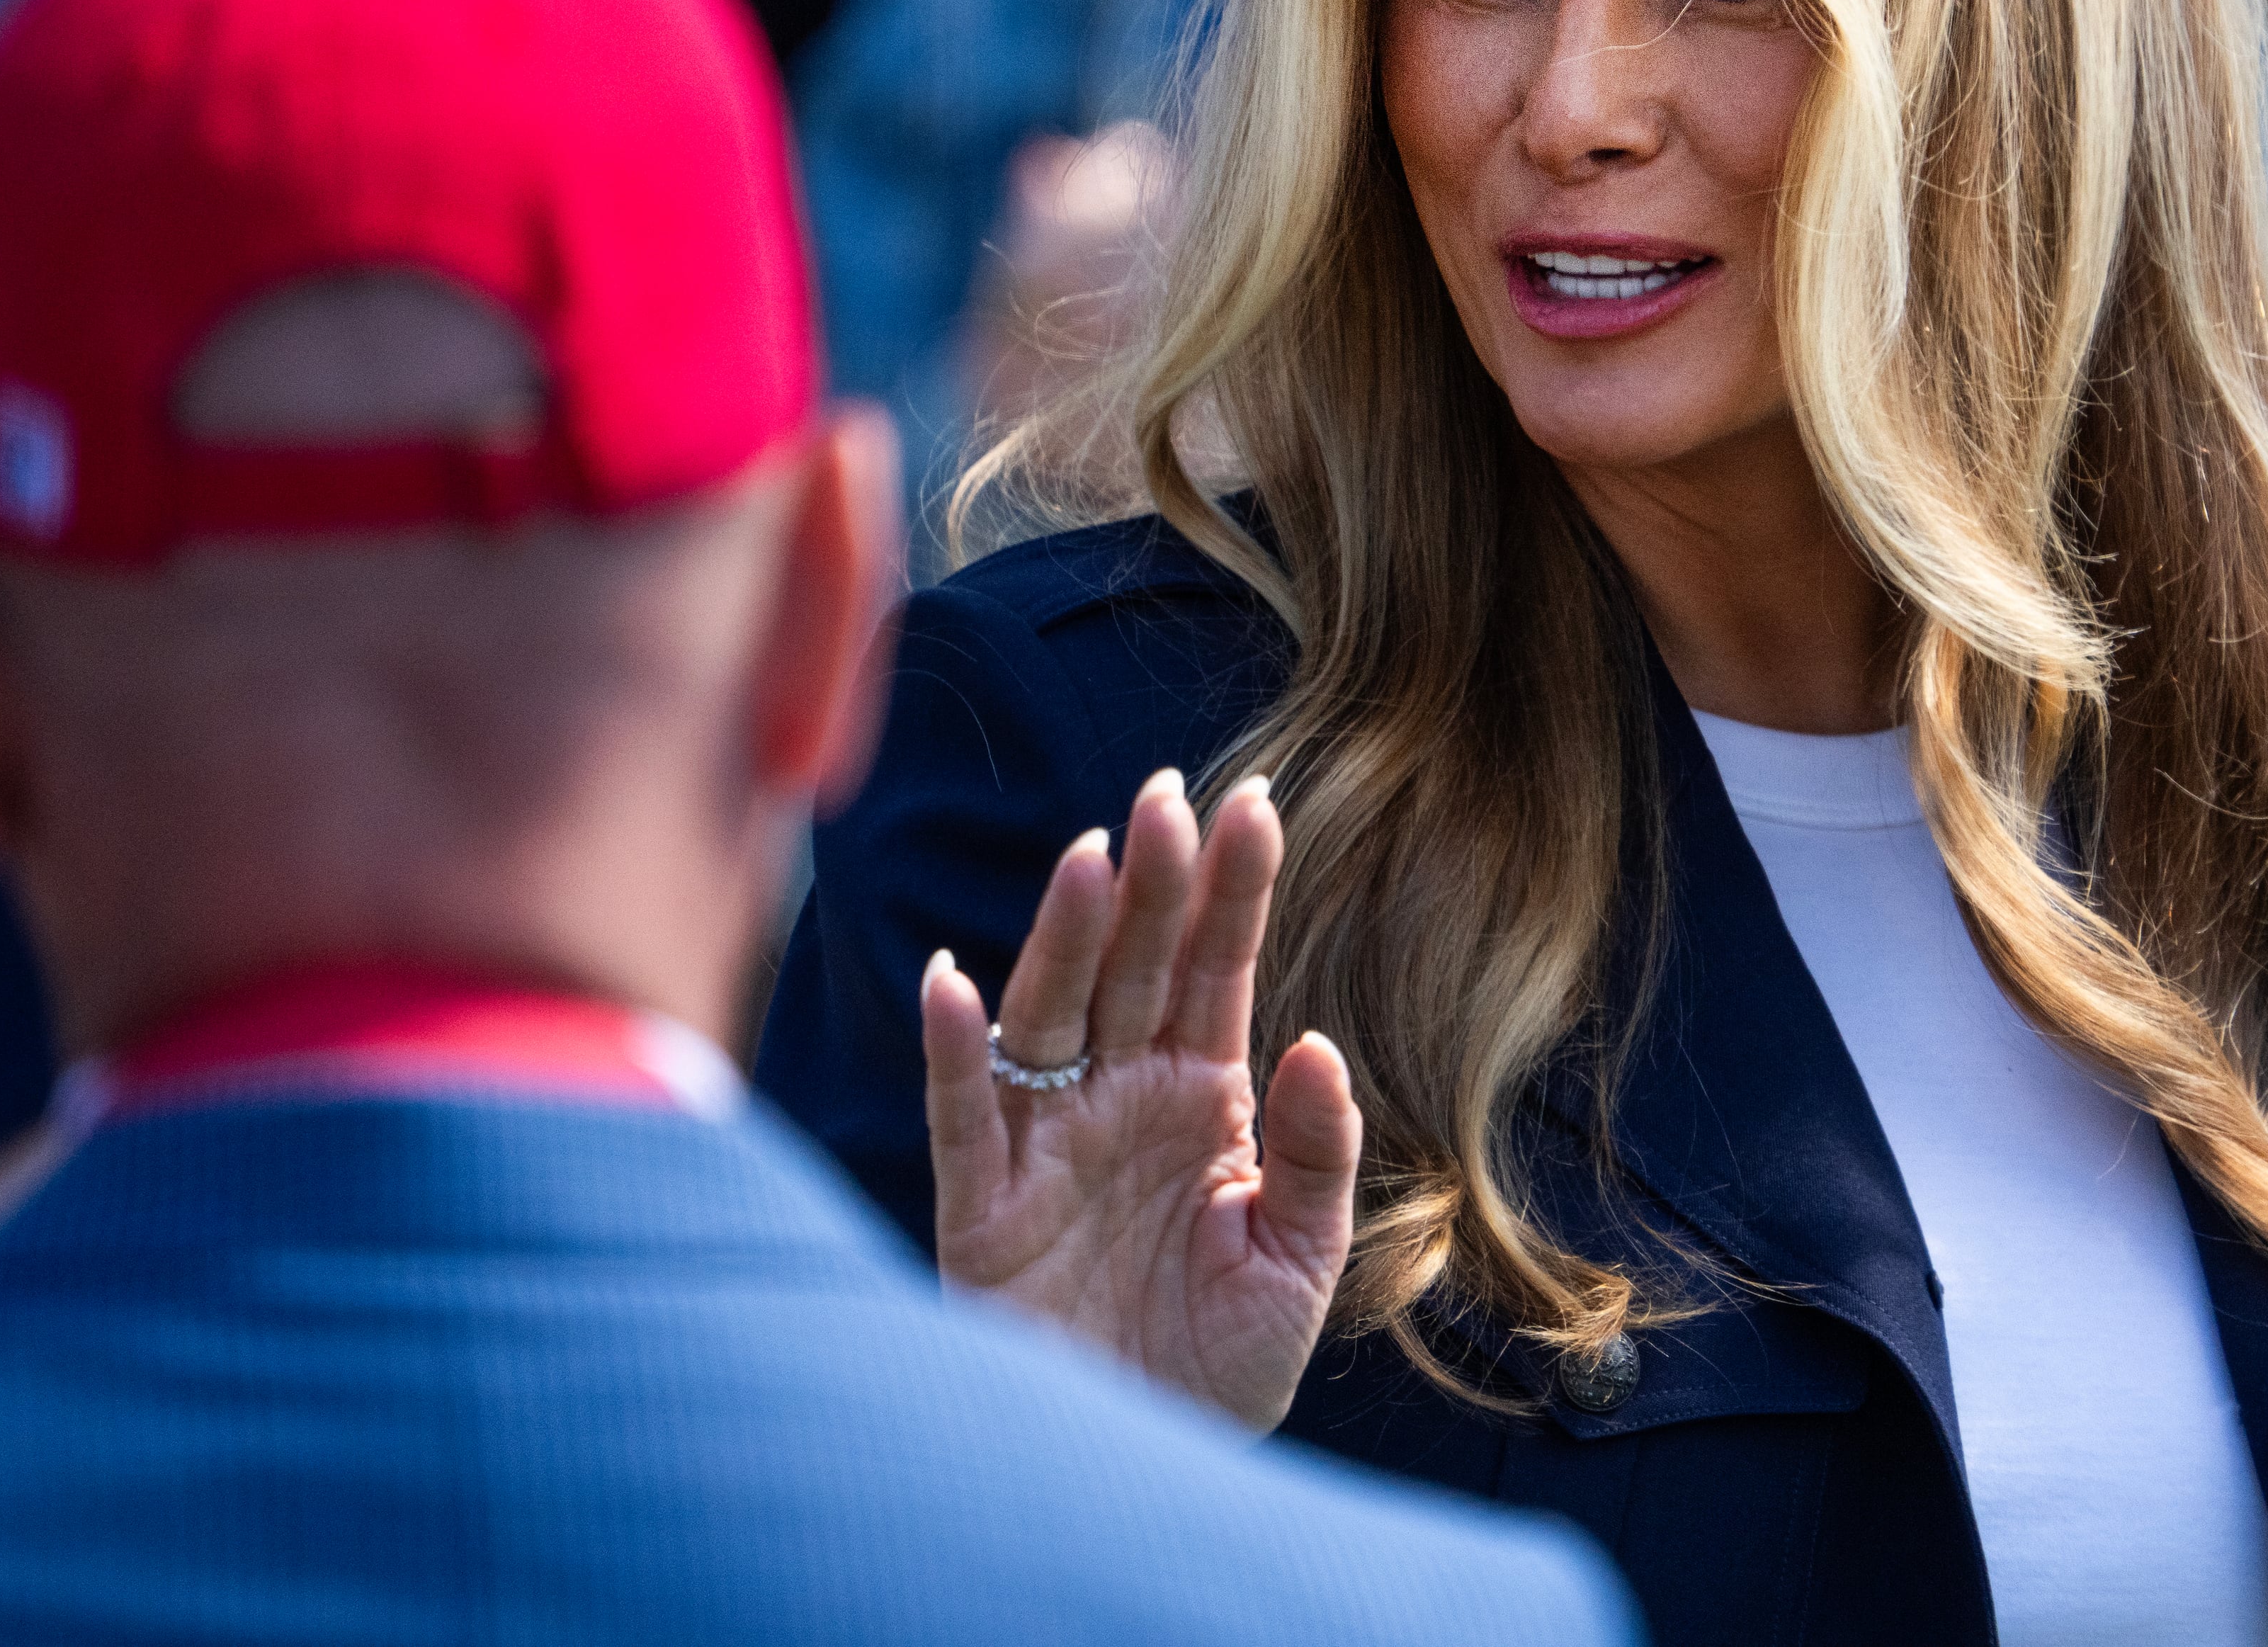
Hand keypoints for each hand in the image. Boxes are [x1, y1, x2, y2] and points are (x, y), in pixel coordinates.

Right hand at [922, 770, 1360, 1432]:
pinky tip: (954, 984)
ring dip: (1064, 940)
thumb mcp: (1299, 1260)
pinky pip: (961, 1118)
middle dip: (1154, 885)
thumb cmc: (1218, 1364)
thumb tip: (1315, 1040)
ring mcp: (1046, 1147)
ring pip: (1049, 1018)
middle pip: (1132, 970)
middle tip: (1168, 798)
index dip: (1233, 891)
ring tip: (1090, 860)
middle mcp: (1118, 1101)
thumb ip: (1313, 1152)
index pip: (1216, 971)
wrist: (1143, 1470)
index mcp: (1201, 1099)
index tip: (1256, 804)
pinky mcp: (983, 1211)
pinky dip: (952, 1053)